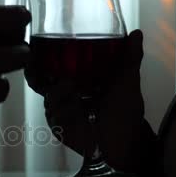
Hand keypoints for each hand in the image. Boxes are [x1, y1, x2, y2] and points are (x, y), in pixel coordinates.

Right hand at [26, 30, 147, 171]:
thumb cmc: (125, 113)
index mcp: (80, 79)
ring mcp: (61, 109)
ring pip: (49, 95)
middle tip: (42, 66)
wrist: (124, 143)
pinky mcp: (59, 125)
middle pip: (43, 79)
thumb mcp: (128, 81)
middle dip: (38, 72)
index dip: (47, 57)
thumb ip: (129, 58)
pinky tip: (74, 107)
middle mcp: (67, 93)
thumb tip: (136, 33)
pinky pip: (53, 113)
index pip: (57, 64)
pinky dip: (62, 109)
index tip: (42, 48)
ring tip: (71, 86)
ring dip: (58, 90)